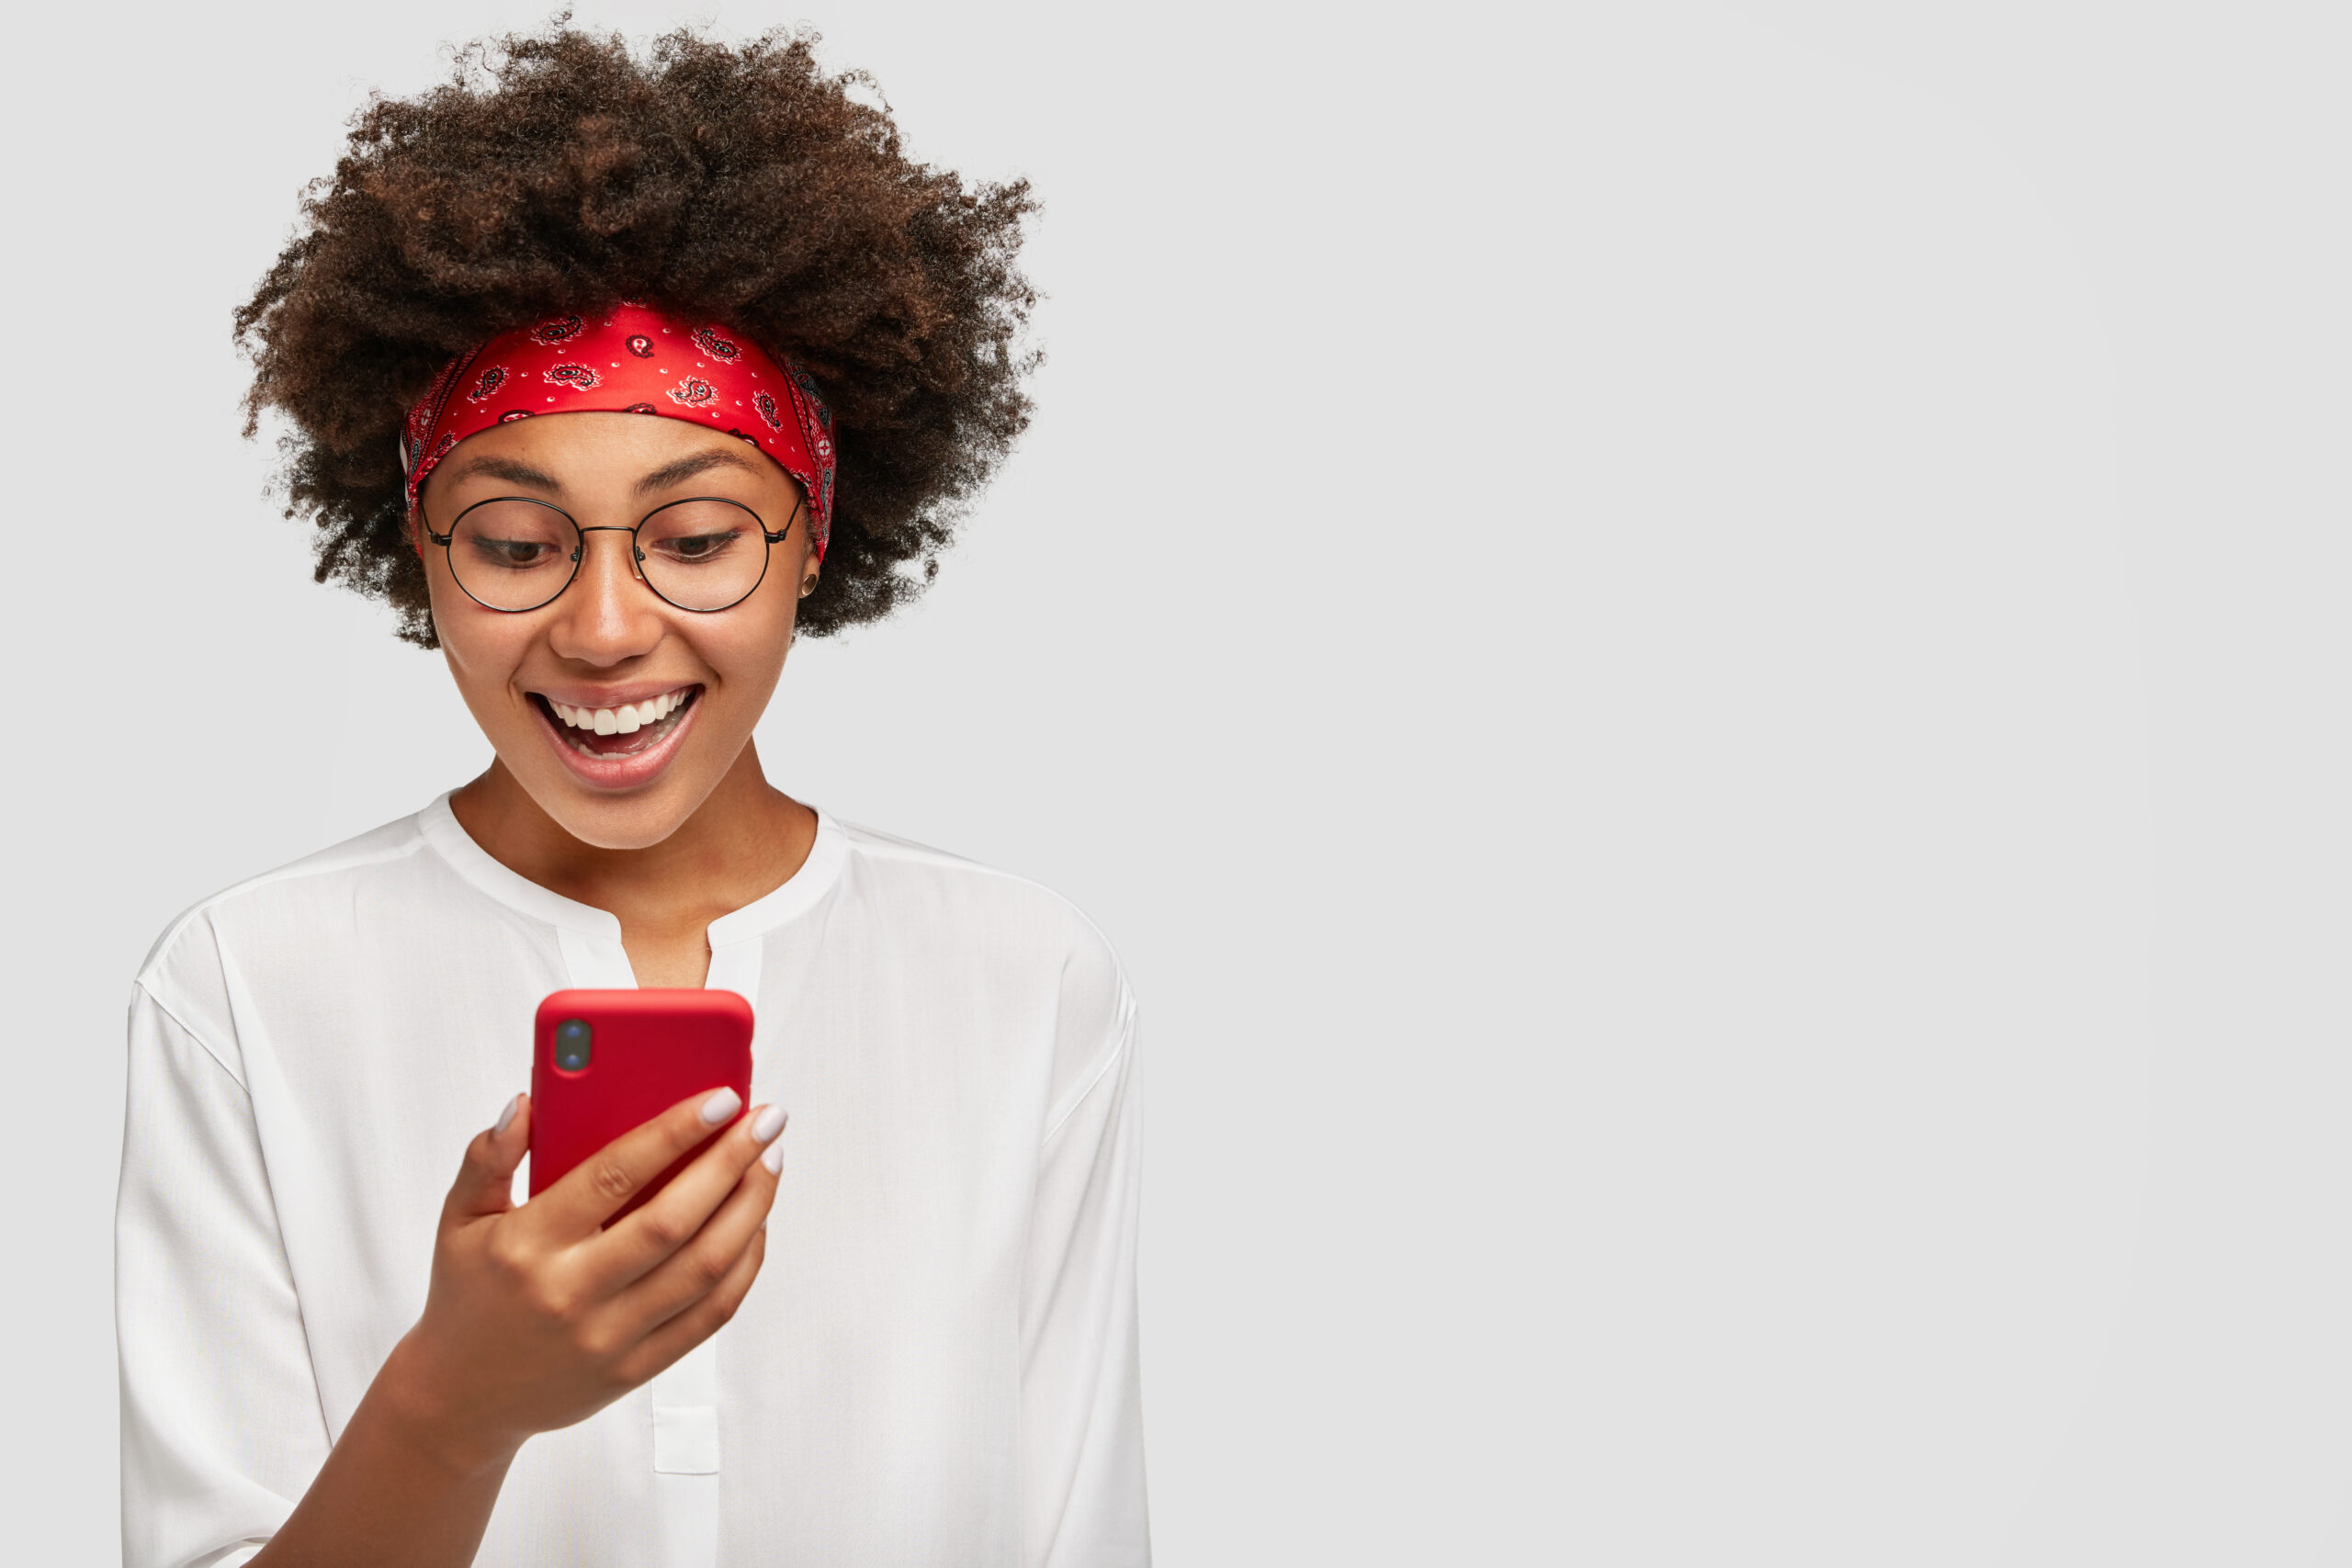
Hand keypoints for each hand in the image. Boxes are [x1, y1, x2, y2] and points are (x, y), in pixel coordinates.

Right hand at [379, 1088, 786, 1471]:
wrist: (461, 1399)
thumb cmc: (469, 1293)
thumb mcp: (459, 1219)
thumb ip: (488, 1157)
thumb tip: (523, 1103)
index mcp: (527, 1245)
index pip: (613, 1176)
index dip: (675, 1132)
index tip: (722, 1098)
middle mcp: (571, 1293)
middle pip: (674, 1221)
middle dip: (732, 1162)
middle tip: (769, 1120)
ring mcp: (608, 1337)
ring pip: (705, 1268)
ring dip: (751, 1208)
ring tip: (770, 1162)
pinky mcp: (635, 1370)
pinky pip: (710, 1314)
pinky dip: (745, 1265)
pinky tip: (755, 1224)